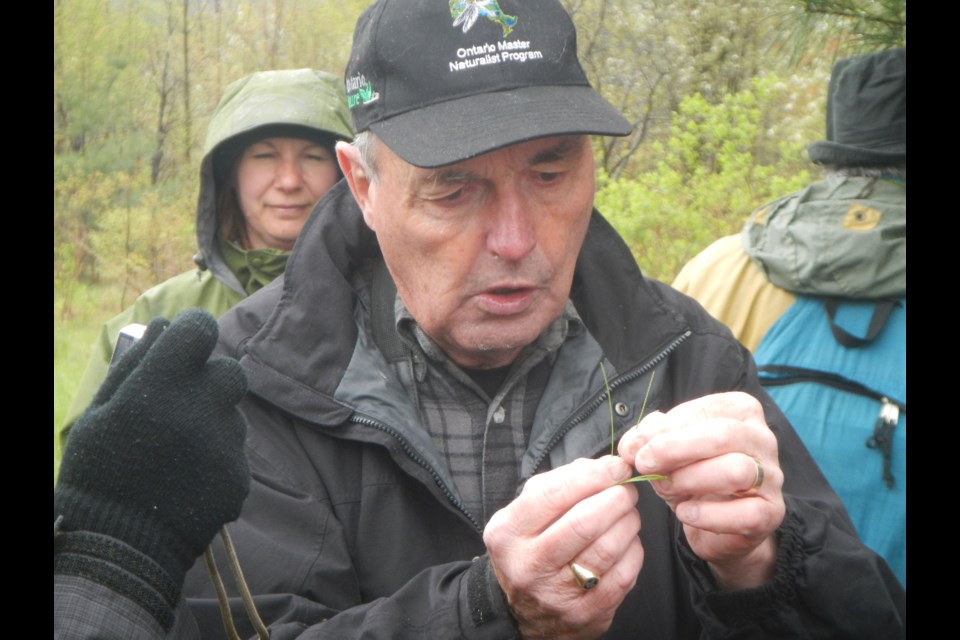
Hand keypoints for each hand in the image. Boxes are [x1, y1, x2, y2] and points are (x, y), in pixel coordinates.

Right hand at [55, 308, 249, 586]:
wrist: (117, 548)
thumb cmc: (98, 474)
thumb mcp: (98, 415)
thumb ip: (133, 365)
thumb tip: (163, 325)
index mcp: (161, 385)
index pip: (200, 329)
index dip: (193, 333)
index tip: (183, 345)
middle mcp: (202, 407)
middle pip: (231, 371)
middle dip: (211, 381)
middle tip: (183, 404)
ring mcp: (225, 444)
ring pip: (233, 416)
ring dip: (213, 424)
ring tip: (176, 455)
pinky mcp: (239, 476)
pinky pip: (234, 455)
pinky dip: (216, 462)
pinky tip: (187, 482)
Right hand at [483, 456, 642, 639]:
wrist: (521, 611)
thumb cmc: (530, 548)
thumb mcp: (526, 512)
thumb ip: (561, 482)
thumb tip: (607, 466)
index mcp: (508, 533)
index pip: (554, 494)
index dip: (593, 476)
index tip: (616, 467)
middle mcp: (528, 565)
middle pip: (584, 522)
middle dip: (616, 498)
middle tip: (626, 490)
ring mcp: (557, 595)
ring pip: (607, 549)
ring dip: (628, 523)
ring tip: (628, 513)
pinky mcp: (585, 615)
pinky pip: (623, 576)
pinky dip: (633, 552)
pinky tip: (628, 542)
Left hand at [617, 392, 784, 589]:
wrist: (720, 526)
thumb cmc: (694, 476)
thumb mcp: (667, 452)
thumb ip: (649, 439)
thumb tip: (632, 444)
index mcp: (741, 412)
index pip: (706, 410)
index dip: (666, 428)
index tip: (634, 447)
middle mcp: (762, 439)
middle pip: (723, 434)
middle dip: (675, 448)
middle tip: (644, 464)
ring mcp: (772, 477)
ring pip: (736, 470)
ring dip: (690, 479)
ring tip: (665, 489)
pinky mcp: (771, 513)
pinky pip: (745, 513)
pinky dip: (708, 515)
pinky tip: (685, 513)